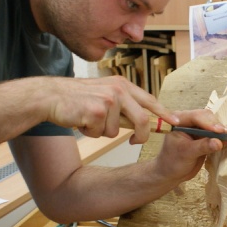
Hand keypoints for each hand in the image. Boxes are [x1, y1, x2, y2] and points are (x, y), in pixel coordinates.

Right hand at [43, 76, 177, 138]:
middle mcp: (118, 89)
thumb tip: (142, 123)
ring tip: (89, 120)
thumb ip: (123, 104)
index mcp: (122, 84)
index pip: (149, 100)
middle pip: (141, 120)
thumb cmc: (77, 99)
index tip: (176, 122)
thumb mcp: (105, 94)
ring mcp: (108, 99)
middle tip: (134, 142)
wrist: (50, 96)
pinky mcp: (97, 111)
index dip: (163, 113)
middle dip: (140, 136)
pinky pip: (101, 133)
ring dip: (102, 132)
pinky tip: (81, 121)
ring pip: (116, 131)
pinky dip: (91, 132)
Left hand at [153, 109, 226, 182]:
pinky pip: (215, 133)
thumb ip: (202, 147)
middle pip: (206, 117)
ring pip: (212, 124)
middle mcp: (188, 121)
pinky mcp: (204, 136)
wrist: (171, 173)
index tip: (219, 131)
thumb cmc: (173, 162)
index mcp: (178, 121)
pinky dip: (221, 136)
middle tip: (226, 133)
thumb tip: (218, 142)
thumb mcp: (186, 153)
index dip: (208, 122)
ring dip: (221, 130)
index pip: (195, 116)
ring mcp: (197, 128)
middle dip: (216, 125)